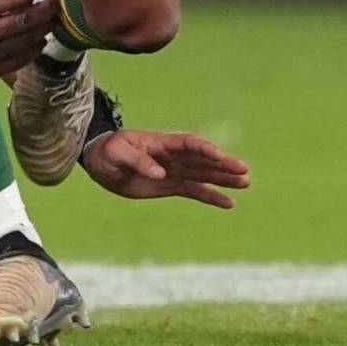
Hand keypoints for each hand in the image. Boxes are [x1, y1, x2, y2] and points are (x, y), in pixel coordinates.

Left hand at [81, 125, 250, 206]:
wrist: (101, 163)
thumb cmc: (108, 152)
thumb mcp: (118, 153)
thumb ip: (138, 161)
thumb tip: (160, 172)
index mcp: (162, 142)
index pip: (188, 143)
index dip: (204, 148)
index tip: (218, 155)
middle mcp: (173, 156)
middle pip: (203, 159)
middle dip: (223, 164)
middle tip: (244, 170)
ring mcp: (174, 171)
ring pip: (204, 175)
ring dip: (224, 179)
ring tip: (245, 183)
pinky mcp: (171, 186)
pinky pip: (195, 191)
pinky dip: (212, 196)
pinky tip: (229, 202)